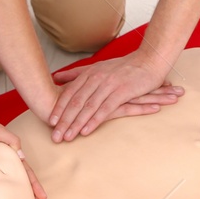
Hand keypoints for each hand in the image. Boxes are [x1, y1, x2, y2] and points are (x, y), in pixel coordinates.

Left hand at [0, 116, 47, 198]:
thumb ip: (10, 139)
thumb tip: (20, 155)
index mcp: (14, 154)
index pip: (27, 172)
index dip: (35, 185)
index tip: (43, 197)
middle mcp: (8, 162)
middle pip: (23, 181)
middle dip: (33, 195)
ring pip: (12, 184)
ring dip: (20, 195)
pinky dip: (3, 193)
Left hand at [47, 52, 182, 142]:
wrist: (149, 61)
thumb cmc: (124, 67)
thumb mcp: (98, 67)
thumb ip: (77, 73)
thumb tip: (56, 77)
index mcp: (89, 73)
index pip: (70, 92)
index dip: (59, 108)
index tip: (50, 122)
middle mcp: (96, 78)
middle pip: (75, 102)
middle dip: (64, 121)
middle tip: (55, 136)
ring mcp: (108, 84)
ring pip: (88, 107)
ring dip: (76, 124)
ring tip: (67, 137)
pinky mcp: (121, 92)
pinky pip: (104, 109)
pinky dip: (94, 121)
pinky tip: (86, 131)